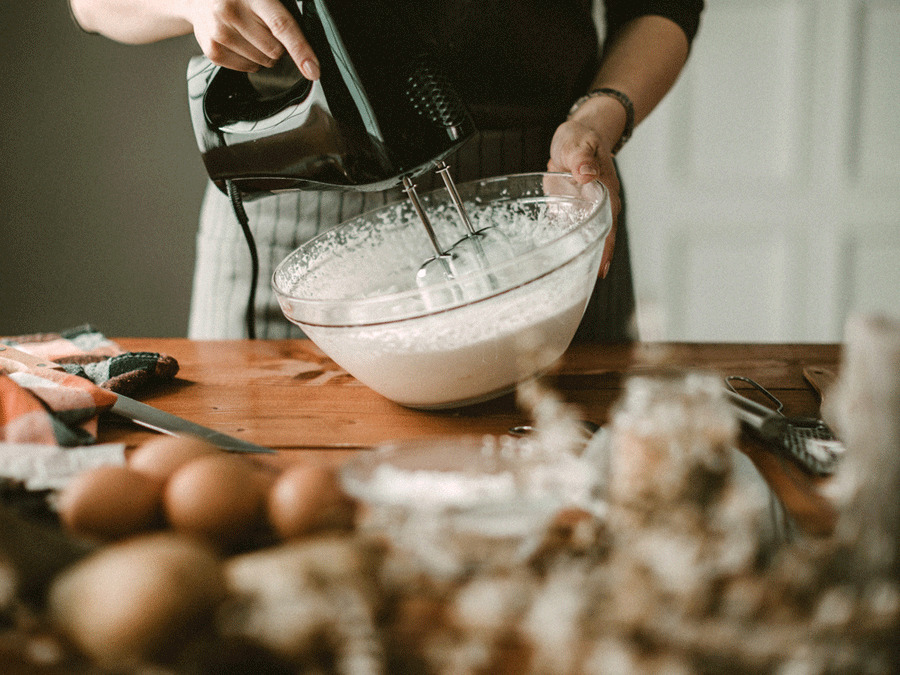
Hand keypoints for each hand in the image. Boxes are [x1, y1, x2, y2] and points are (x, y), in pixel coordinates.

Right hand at [186, 0, 319, 77]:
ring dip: (264, 55)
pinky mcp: (212, 50)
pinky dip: (250, 61)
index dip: (301, 50)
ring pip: (262, 63)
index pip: (282, 26)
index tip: (313, 70)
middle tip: (266, 32)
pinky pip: (247, 68)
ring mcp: (219, 32)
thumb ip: (283, 13)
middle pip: (274, 51)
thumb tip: (306, 47)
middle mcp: (231, 12)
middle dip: (279, 48)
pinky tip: (241, 43)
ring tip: (250, 34)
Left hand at [548, 96, 625, 278]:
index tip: (601, 268)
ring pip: (586, 239)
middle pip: (601, 239)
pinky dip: (565, 248)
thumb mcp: (578, 142)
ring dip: (579, 258)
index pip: (608, 225)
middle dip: (594, 261)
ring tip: (569, 286)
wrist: (576, 137)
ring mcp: (586, 212)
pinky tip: (555, 264)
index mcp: (606, 193)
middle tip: (583, 288)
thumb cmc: (580, 138)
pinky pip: (570, 233)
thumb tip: (587, 172)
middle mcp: (599, 206)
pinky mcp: (571, 213)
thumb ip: (581, 157)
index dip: (606, 247)